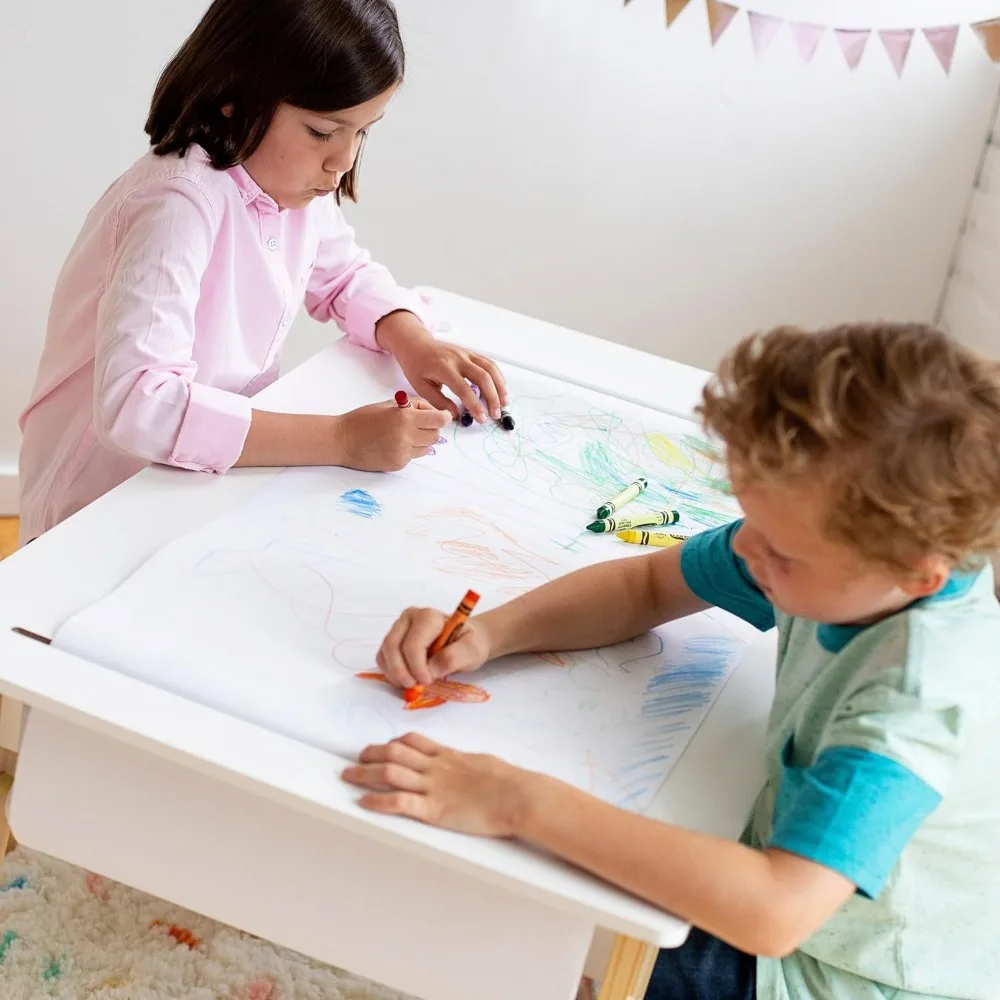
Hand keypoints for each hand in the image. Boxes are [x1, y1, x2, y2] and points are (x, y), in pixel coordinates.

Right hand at [332, 398, 450, 471]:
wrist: (342, 440)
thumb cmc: (363, 418)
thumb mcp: (389, 405)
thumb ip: (413, 407)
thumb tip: (434, 413)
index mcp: (405, 418)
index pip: (439, 420)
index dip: (443, 417)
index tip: (443, 416)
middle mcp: (406, 437)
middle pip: (435, 435)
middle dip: (431, 428)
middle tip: (419, 424)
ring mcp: (403, 453)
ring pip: (426, 448)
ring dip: (421, 441)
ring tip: (403, 434)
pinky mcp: (398, 464)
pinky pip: (413, 457)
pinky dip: (409, 450)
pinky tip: (393, 444)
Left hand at [342, 732, 532, 836]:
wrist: (517, 795)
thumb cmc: (509, 782)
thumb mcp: (486, 765)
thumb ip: (471, 765)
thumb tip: (473, 767)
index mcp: (449, 756)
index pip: (415, 741)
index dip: (395, 742)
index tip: (384, 745)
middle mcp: (436, 767)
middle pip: (395, 753)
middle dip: (372, 754)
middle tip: (357, 757)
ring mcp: (433, 787)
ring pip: (390, 772)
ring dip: (365, 773)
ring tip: (349, 775)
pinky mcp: (434, 809)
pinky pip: (399, 802)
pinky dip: (378, 801)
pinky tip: (363, 802)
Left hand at [375, 312, 507, 422]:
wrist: (415, 344)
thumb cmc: (416, 366)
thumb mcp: (421, 387)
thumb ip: (439, 402)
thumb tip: (456, 415)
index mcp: (444, 368)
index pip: (464, 389)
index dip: (475, 406)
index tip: (481, 419)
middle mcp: (458, 358)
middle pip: (483, 377)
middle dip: (492, 398)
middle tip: (495, 415)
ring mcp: (467, 353)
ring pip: (490, 368)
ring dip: (500, 387)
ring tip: (504, 403)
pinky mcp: (471, 352)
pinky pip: (489, 363)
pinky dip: (498, 376)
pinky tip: (501, 389)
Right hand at [376, 606, 493, 686]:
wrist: (465, 640)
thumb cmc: (469, 643)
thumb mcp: (471, 650)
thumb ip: (454, 658)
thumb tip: (431, 670)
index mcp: (429, 617)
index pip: (413, 644)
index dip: (417, 667)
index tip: (427, 681)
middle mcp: (410, 617)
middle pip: (393, 646)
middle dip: (401, 671)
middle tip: (414, 687)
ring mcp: (399, 627)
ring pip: (385, 651)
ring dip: (394, 673)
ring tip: (411, 684)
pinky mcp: (394, 638)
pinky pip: (383, 656)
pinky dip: (389, 671)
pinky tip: (404, 679)